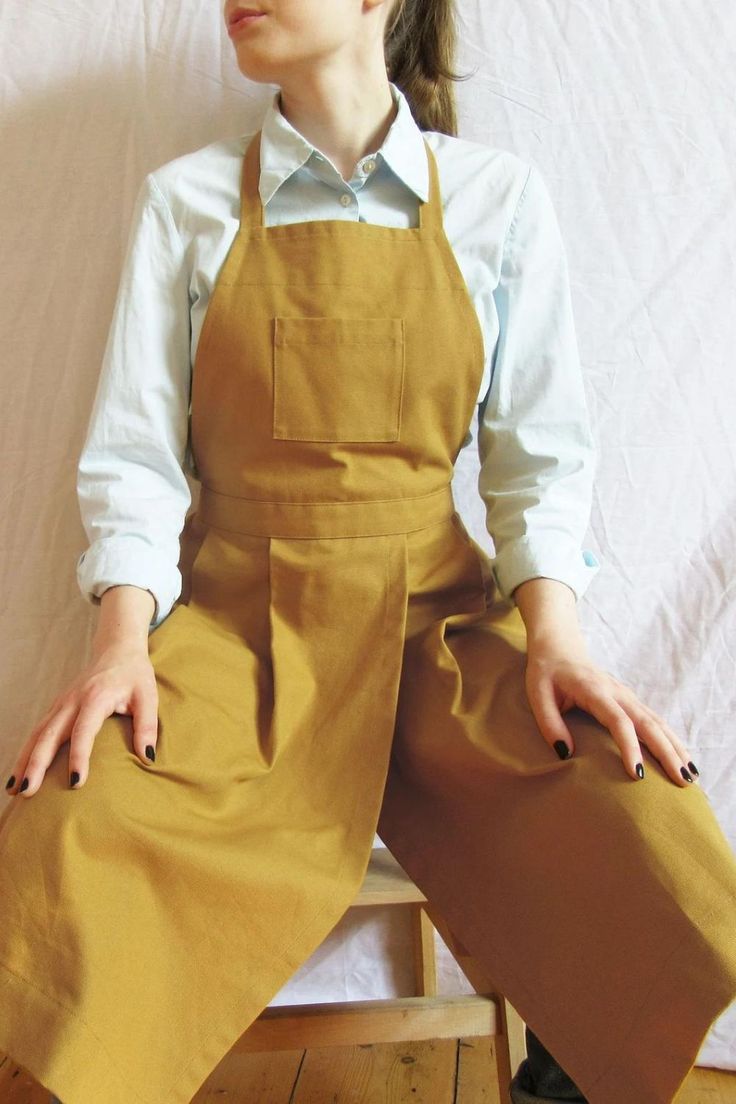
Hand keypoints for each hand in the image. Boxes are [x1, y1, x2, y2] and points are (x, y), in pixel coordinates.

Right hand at [4, 643, 158, 796]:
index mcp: (96, 697)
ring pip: (37, 734)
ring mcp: (61, 704)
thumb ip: (147, 726)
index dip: (79, 756)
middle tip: (28, 792)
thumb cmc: (135, 675)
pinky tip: (18, 773)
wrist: (117, 650)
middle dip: (37, 764)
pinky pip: (37, 732)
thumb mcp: (149, 696)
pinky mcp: (57, 708)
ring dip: (24, 761)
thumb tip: (147, 757)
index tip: (76, 783)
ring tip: (14, 790)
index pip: (83, 730)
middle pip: (50, 735)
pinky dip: (26, 752)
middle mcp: (72, 701)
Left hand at [524, 642, 699, 786]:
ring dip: (675, 747)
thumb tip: (565, 754)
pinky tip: (681, 757)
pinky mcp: (630, 700)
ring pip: (657, 722)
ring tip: (690, 775)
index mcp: (594, 690)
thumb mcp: (537, 696)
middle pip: (648, 723)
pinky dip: (670, 739)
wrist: (559, 648)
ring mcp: (626, 695)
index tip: (637, 773)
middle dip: (667, 752)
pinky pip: (655, 720)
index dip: (629, 747)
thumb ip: (549, 724)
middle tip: (682, 780)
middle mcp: (617, 692)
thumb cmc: (546, 673)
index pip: (618, 721)